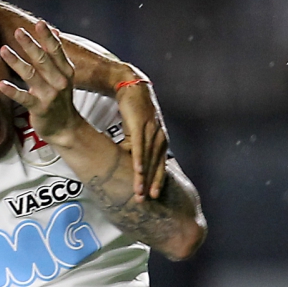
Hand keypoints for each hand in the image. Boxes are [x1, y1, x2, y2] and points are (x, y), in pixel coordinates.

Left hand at [0, 21, 82, 140]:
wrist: (65, 128)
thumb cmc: (60, 98)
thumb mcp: (63, 75)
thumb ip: (56, 55)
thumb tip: (54, 31)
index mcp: (65, 70)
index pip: (56, 50)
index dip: (47, 36)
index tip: (39, 23)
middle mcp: (59, 81)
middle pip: (42, 59)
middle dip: (30, 44)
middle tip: (18, 31)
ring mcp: (50, 95)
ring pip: (31, 75)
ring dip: (16, 62)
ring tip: (3, 50)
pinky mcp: (40, 108)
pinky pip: (24, 98)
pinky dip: (13, 91)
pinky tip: (2, 84)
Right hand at [113, 70, 168, 199]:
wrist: (129, 85)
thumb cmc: (132, 109)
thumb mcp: (134, 132)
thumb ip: (132, 148)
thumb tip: (127, 163)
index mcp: (160, 140)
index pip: (160, 166)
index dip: (157, 182)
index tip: (153, 198)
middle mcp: (159, 136)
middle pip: (155, 166)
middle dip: (151, 185)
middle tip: (145, 201)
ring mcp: (151, 130)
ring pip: (148, 159)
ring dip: (143, 177)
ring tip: (139, 193)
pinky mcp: (141, 124)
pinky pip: (140, 146)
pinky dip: (138, 160)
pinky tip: (137, 171)